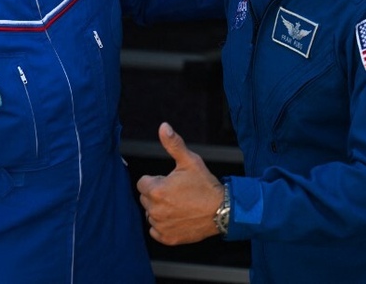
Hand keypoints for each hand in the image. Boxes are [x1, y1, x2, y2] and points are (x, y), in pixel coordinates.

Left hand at [136, 123, 222, 244]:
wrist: (223, 211)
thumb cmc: (206, 186)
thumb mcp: (190, 161)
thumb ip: (174, 144)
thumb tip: (163, 127)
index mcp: (156, 190)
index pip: (142, 183)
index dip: (155, 180)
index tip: (169, 182)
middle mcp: (155, 210)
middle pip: (145, 199)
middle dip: (157, 194)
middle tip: (176, 193)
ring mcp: (161, 226)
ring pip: (150, 214)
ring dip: (160, 210)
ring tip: (178, 205)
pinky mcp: (168, 238)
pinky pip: (156, 231)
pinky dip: (163, 226)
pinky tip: (176, 218)